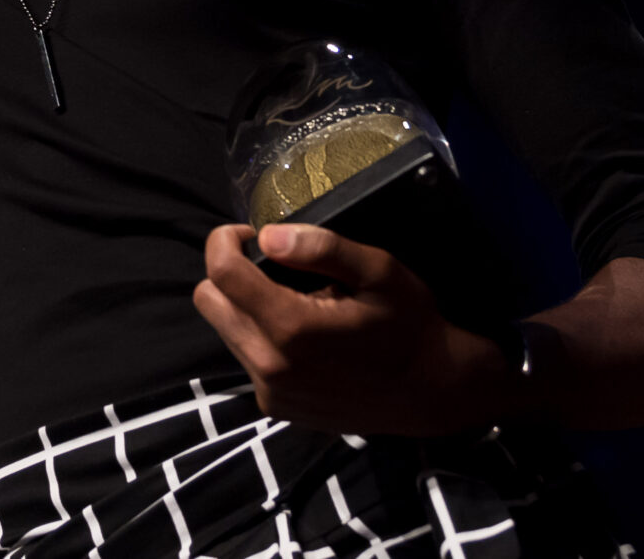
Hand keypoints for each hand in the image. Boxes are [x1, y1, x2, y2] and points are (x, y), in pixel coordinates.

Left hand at [192, 224, 510, 436]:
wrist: (434, 391)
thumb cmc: (410, 325)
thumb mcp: (379, 271)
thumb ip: (321, 248)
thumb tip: (268, 235)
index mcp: (290, 328)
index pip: (221, 273)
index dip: (225, 241)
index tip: (251, 234)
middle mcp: (270, 366)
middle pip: (209, 301)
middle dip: (230, 273)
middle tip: (272, 266)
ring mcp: (271, 392)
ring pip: (224, 329)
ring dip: (246, 308)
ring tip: (294, 302)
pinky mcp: (276, 408)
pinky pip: (245, 358)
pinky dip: (260, 338)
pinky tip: (300, 337)